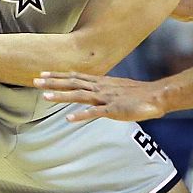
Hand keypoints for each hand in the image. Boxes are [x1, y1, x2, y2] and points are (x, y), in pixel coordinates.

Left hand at [35, 72, 168, 121]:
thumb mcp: (118, 89)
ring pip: (79, 95)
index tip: (43, 74)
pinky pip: (95, 113)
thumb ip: (105, 90)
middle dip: (53, 82)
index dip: (59, 75)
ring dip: (61, 96)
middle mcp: (100, 88)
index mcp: (101, 82)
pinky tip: (68, 119)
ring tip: (44, 97)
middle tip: (35, 81)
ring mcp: (106, 98)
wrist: (157, 96)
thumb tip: (96, 94)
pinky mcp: (113, 110)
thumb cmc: (139, 95)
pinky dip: (81, 115)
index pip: (76, 76)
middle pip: (73, 83)